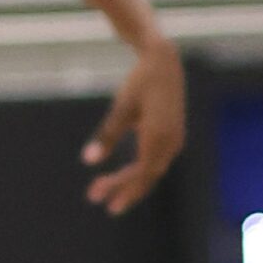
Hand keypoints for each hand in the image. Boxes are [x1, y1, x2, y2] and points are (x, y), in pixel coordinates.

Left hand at [82, 36, 186, 213]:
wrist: (164, 62)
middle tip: (94, 197)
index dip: (122, 190)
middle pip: (145, 176)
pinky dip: (139, 170)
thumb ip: (106, 136)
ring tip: (103, 186)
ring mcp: (174, 141)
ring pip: (151, 170)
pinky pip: (156, 161)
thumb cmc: (139, 82)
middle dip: (121, 188)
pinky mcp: (173, 137)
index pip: (140, 174)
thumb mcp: (121, 108)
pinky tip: (122, 172)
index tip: (101, 201)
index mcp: (158, 138)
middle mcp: (171, 144)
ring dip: (128, 180)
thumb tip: (88, 161)